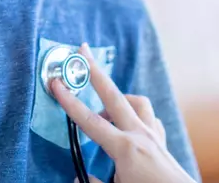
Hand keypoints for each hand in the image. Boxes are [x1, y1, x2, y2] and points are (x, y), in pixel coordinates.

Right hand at [52, 44, 194, 182]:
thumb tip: (78, 177)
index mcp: (125, 148)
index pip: (89, 121)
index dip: (69, 101)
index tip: (56, 82)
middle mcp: (140, 135)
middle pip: (114, 95)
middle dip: (97, 71)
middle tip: (84, 50)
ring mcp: (154, 135)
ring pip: (136, 102)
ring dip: (119, 98)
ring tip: (104, 108)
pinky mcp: (162, 141)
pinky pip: (148, 118)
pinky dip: (135, 116)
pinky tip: (128, 126)